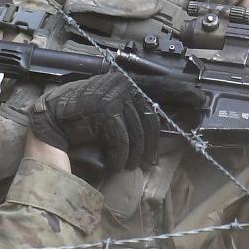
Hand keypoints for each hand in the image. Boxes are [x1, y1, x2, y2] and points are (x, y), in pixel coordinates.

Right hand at [29, 72, 205, 172]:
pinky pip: (121, 138)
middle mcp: (120, 84)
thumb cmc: (77, 126)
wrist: (47, 126)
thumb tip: (162, 122)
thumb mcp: (109, 118)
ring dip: (132, 154)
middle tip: (146, 162)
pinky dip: (118, 156)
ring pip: (136, 131)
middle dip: (150, 144)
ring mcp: (111, 94)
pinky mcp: (103, 108)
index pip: (159, 86)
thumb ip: (131, 116)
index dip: (181, 92)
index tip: (201, 100)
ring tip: (126, 165)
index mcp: (124, 83)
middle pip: (149, 117)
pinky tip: (113, 164)